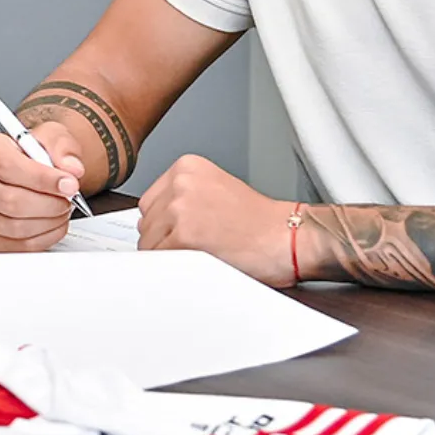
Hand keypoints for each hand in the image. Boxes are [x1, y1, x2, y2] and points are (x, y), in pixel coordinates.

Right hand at [0, 122, 86, 252]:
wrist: (30, 171)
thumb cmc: (34, 154)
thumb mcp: (51, 136)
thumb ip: (62, 147)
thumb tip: (71, 169)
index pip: (7, 167)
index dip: (42, 179)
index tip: (69, 184)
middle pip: (10, 200)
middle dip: (49, 203)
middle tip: (68, 198)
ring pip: (15, 227)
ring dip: (49, 221)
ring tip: (62, 209)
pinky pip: (17, 246)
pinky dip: (43, 238)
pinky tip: (53, 223)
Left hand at [137, 155, 294, 285]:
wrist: (287, 237)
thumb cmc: (260, 221)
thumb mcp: (217, 189)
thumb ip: (183, 197)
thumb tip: (156, 221)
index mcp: (187, 167)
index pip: (150, 202)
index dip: (164, 224)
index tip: (179, 233)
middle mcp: (181, 183)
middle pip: (147, 223)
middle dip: (164, 239)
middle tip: (195, 246)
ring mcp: (180, 208)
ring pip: (149, 243)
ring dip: (169, 255)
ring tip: (202, 253)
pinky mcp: (184, 236)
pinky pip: (160, 259)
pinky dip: (174, 267)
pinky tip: (199, 263)